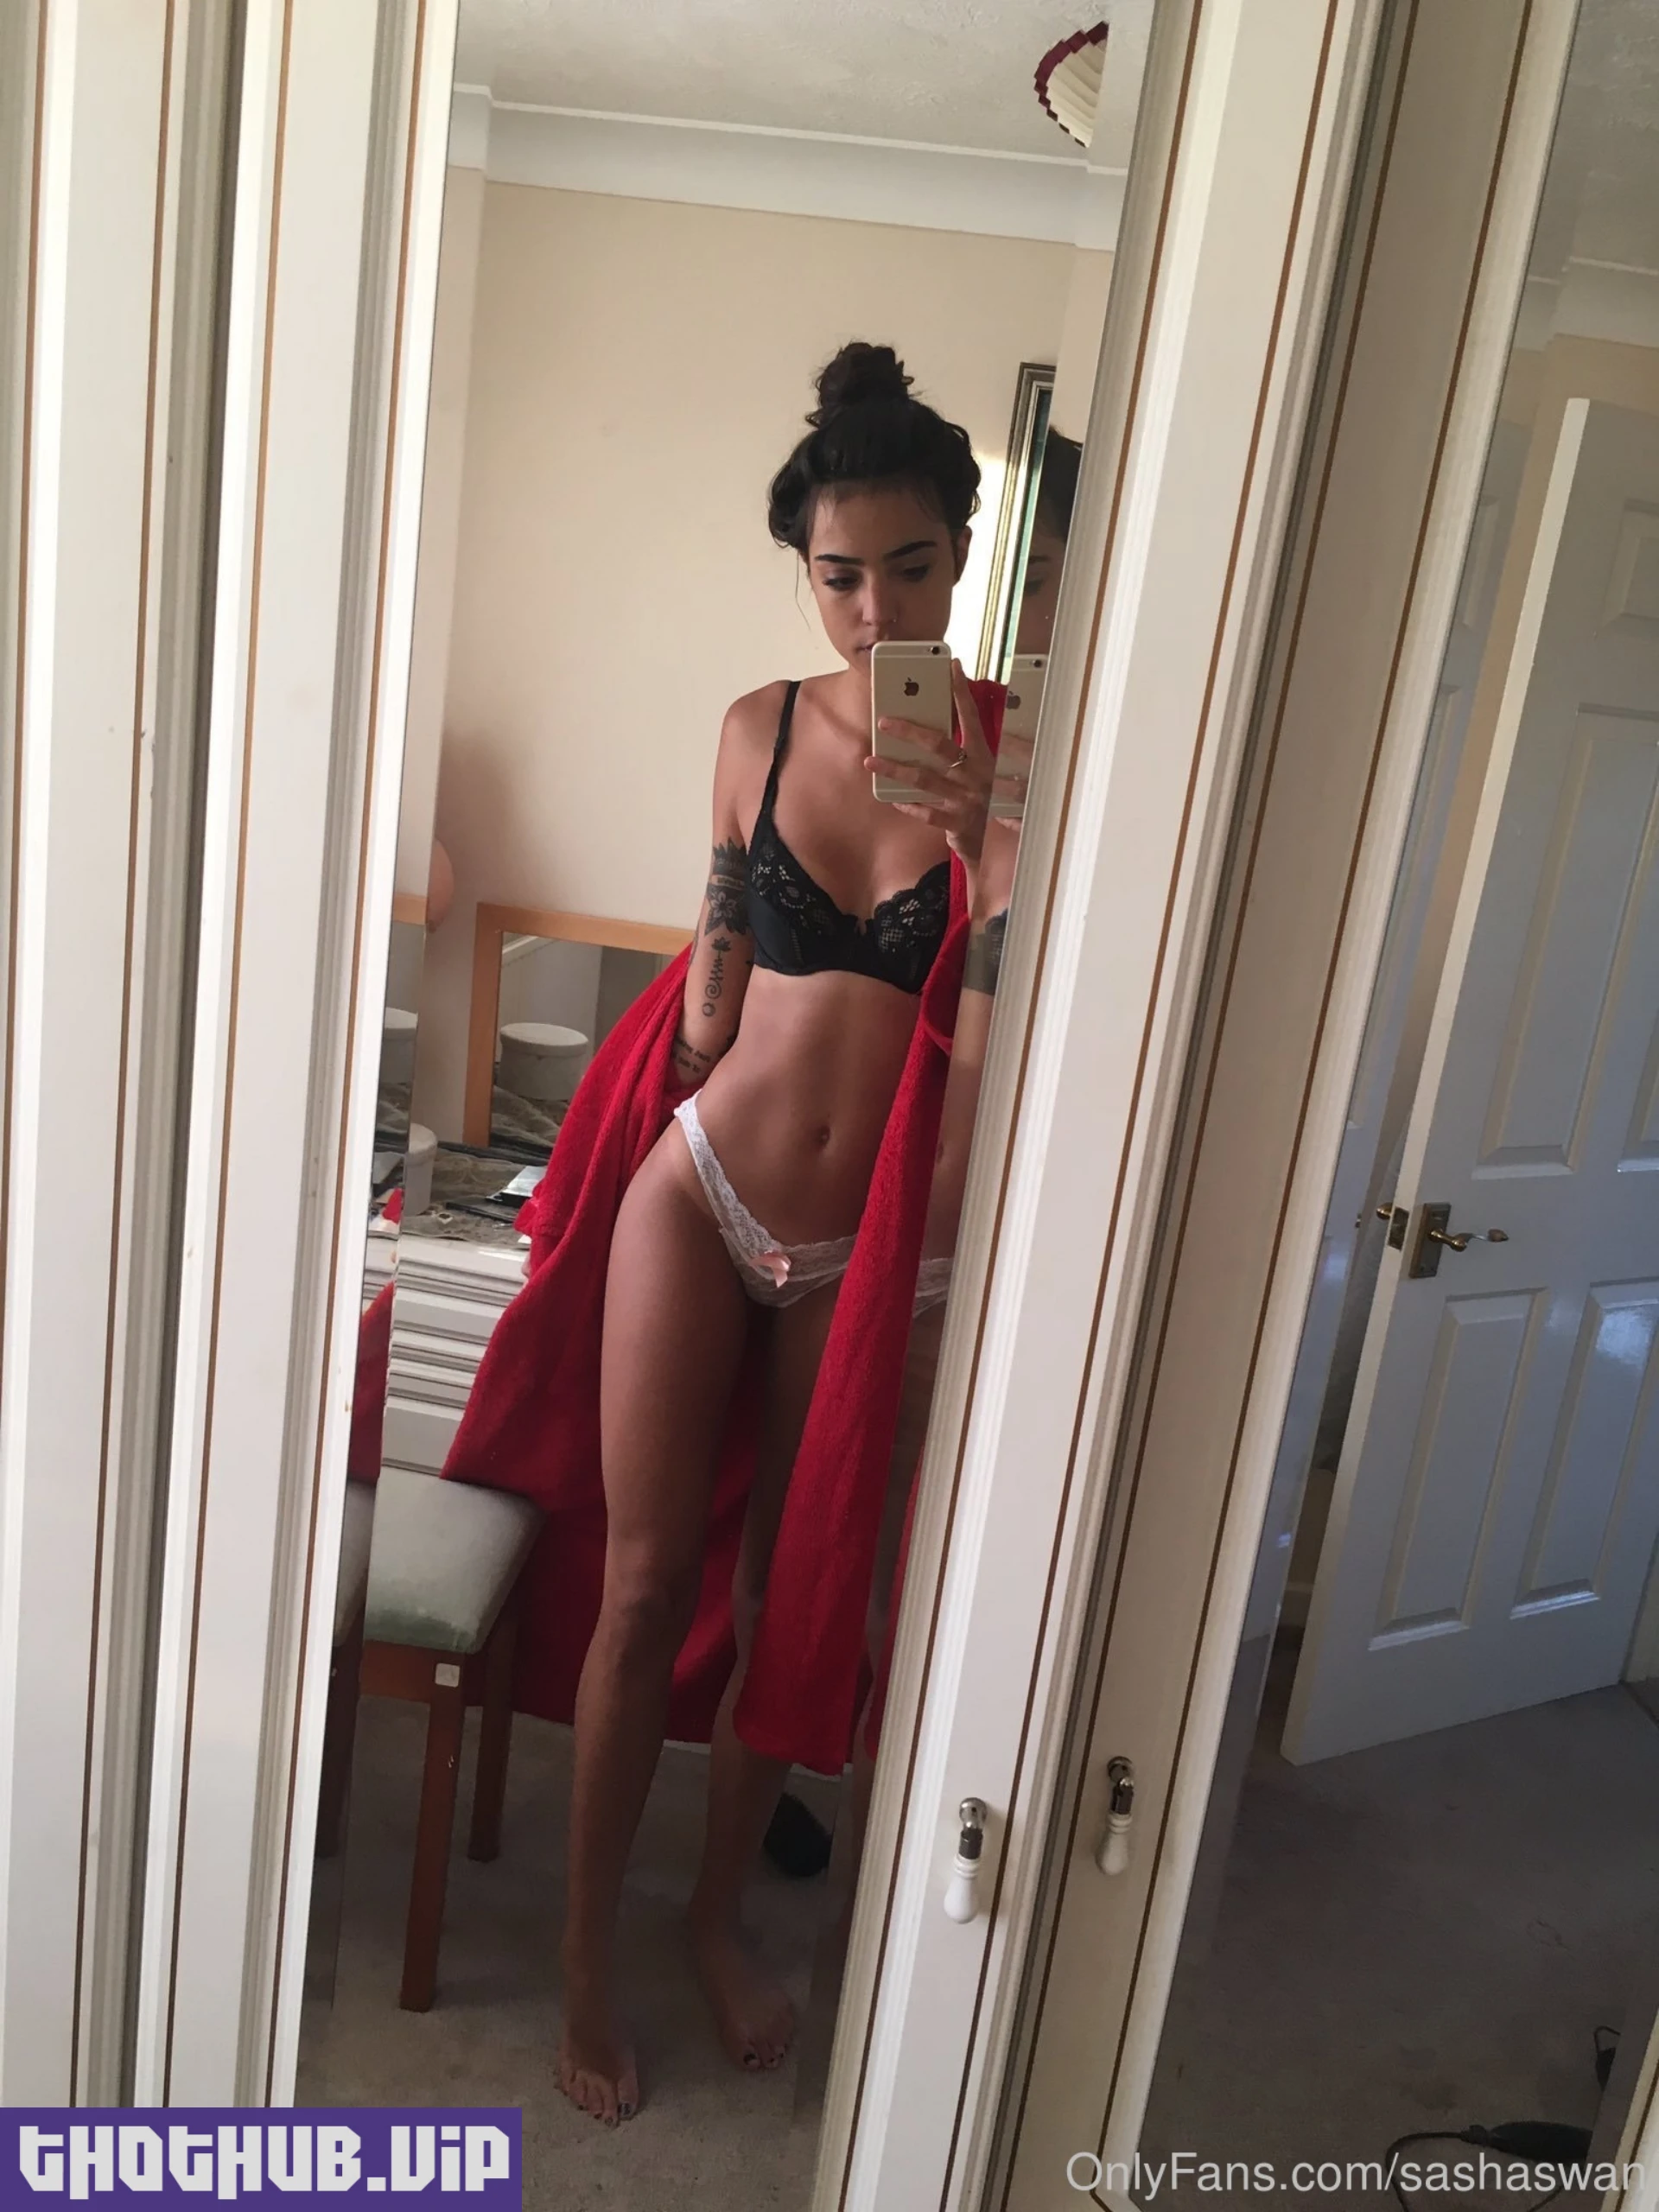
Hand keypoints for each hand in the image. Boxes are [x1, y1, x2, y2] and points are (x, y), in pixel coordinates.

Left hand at [865, 659, 994, 865]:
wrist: (1003, 842)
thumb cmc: (989, 799)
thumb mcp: (985, 771)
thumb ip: (967, 750)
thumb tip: (940, 725)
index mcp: (985, 756)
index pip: (972, 718)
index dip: (962, 692)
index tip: (952, 667)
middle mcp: (975, 774)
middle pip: (939, 746)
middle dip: (910, 731)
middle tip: (884, 721)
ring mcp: (965, 798)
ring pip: (924, 779)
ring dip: (894, 768)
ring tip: (871, 760)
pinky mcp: (957, 823)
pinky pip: (926, 812)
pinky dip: (908, 804)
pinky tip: (891, 797)